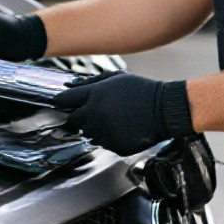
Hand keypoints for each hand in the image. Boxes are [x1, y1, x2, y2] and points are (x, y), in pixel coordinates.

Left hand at [53, 71, 193, 155]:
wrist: (163, 110)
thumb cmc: (141, 91)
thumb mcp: (116, 78)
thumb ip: (91, 81)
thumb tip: (71, 84)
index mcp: (95, 95)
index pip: (65, 99)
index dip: (61, 101)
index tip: (60, 102)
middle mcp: (96, 114)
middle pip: (74, 119)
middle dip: (79, 116)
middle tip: (94, 112)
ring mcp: (104, 132)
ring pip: (88, 133)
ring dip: (95, 127)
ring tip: (113, 119)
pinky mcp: (113, 145)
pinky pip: (103, 143)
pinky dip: (108, 137)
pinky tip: (122, 128)